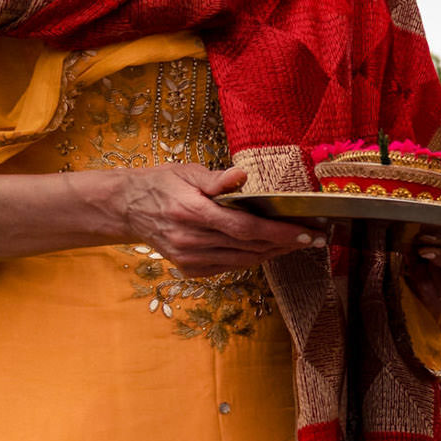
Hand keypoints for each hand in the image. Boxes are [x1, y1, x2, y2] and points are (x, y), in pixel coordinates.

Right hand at [116, 164, 315, 276]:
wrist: (126, 207)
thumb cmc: (161, 184)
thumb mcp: (187, 172)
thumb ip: (217, 179)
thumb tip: (242, 175)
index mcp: (192, 212)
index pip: (246, 228)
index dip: (280, 233)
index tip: (306, 233)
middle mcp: (191, 240)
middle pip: (250, 247)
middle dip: (286, 243)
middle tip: (314, 238)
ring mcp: (189, 258)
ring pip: (243, 260)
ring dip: (274, 253)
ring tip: (297, 244)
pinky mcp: (189, 268)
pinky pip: (229, 267)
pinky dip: (252, 259)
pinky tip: (268, 250)